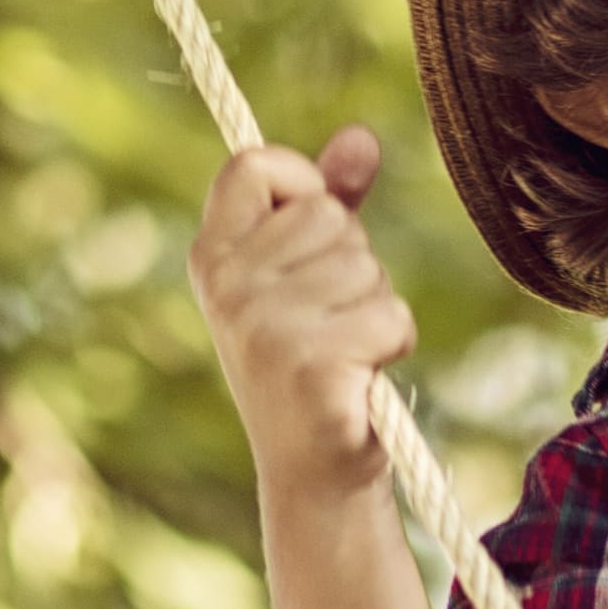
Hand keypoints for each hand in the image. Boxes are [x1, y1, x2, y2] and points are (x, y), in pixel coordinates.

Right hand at [188, 128, 412, 497]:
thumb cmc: (315, 362)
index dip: (303, 182)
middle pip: (329, 215)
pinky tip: (361, 378)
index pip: (254, 165)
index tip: (319, 224)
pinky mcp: (308, 364)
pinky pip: (390, 316)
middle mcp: (227, 287)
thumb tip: (361, 136)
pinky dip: (393, 344)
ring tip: (347, 352)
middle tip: (333, 319)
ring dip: (378, 307)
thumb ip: (331, 201)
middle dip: (355, 262)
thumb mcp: (312, 273)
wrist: (314, 472)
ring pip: (368, 267)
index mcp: (213, 257)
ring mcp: (263, 326)